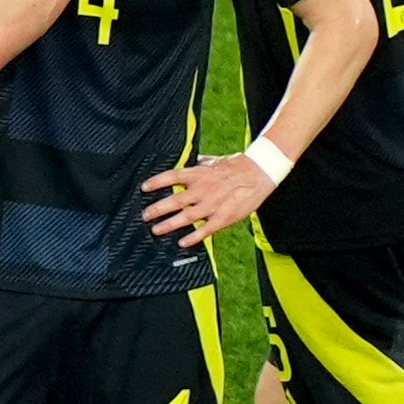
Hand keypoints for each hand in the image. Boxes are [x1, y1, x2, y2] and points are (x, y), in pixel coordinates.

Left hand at [142, 149, 274, 248]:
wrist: (259, 172)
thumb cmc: (238, 165)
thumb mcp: (216, 161)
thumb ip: (203, 163)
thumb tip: (197, 160)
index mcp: (199, 174)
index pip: (171, 177)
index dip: (156, 183)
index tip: (144, 188)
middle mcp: (202, 189)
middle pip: (174, 200)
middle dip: (157, 209)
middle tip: (145, 215)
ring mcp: (212, 204)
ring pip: (185, 217)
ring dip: (169, 224)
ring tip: (156, 230)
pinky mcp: (223, 217)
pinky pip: (204, 230)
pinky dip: (192, 237)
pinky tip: (182, 242)